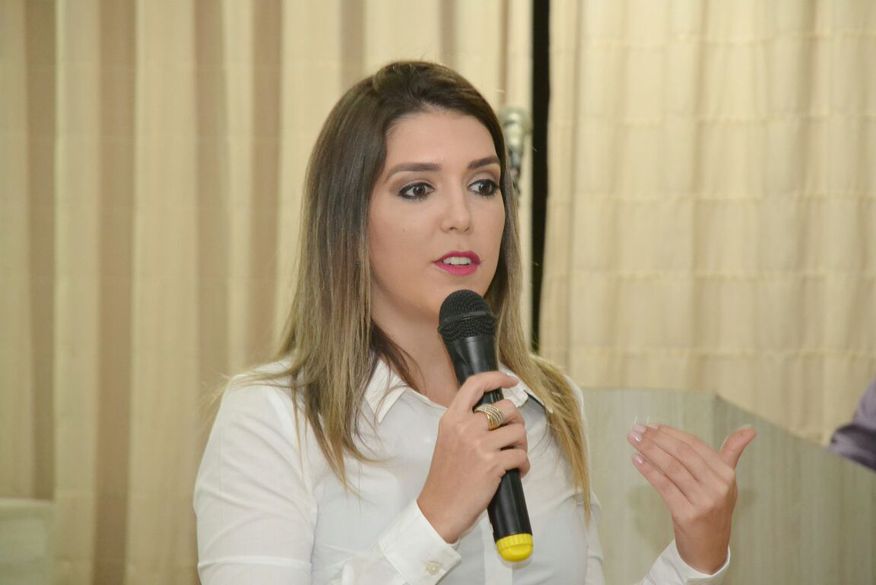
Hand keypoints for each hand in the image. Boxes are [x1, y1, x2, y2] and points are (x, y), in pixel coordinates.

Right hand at [417, 371, 528, 542]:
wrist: (439, 509)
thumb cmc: (445, 478)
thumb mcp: (448, 440)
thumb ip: (465, 423)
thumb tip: (494, 412)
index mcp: (451, 419)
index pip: (475, 384)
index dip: (497, 377)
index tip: (511, 380)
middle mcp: (465, 427)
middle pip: (506, 407)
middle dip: (516, 421)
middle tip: (513, 436)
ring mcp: (479, 445)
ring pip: (518, 431)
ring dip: (522, 445)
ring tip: (514, 457)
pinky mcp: (493, 464)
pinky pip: (521, 456)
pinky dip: (523, 465)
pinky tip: (516, 472)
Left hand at [627, 423, 756, 573]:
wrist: (709, 550)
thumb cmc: (713, 510)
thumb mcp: (726, 482)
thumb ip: (732, 453)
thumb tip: (750, 429)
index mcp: (726, 474)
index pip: (695, 445)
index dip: (671, 433)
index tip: (652, 426)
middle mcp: (718, 486)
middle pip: (682, 453)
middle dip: (657, 439)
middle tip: (637, 429)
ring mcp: (703, 501)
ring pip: (672, 467)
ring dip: (649, 450)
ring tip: (634, 440)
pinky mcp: (687, 515)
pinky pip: (664, 486)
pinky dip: (649, 471)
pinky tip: (637, 460)